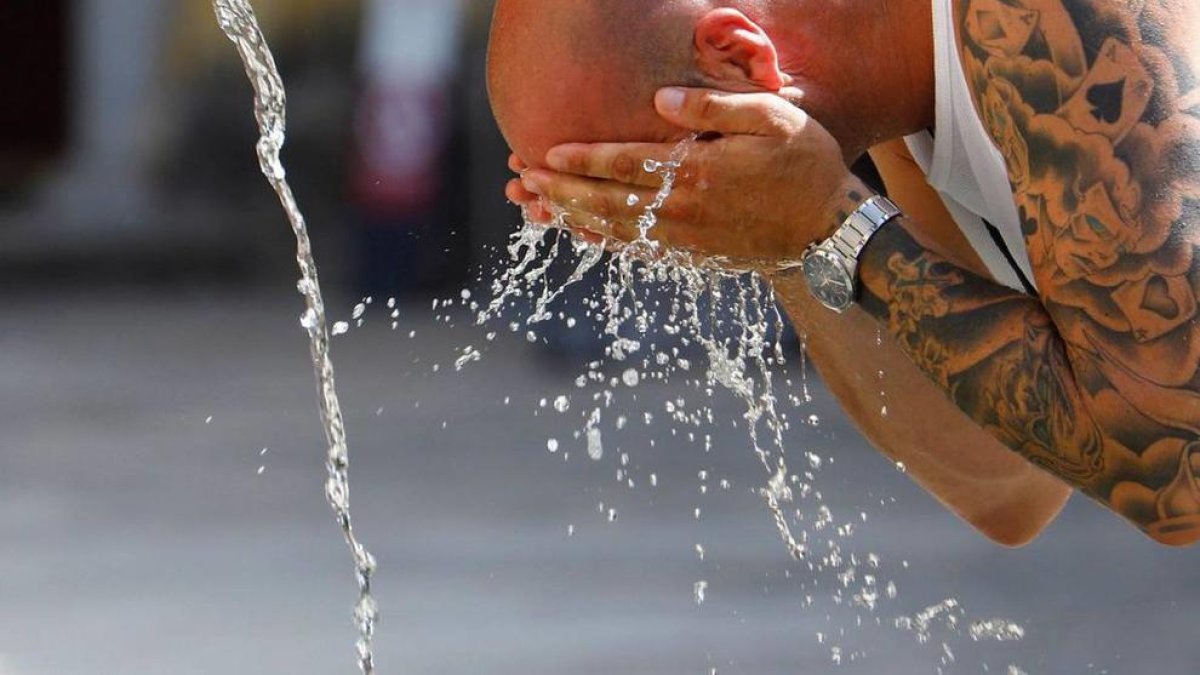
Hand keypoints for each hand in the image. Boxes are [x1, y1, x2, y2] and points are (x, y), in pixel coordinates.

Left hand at [511, 87, 871, 270]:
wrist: (832, 230)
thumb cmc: (807, 164)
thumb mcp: (772, 119)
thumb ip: (713, 108)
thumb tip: (658, 99)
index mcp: (700, 173)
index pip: (626, 165)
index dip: (583, 160)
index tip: (546, 153)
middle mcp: (685, 212)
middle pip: (608, 201)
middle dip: (561, 191)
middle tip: (523, 182)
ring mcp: (687, 240)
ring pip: (615, 230)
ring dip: (572, 218)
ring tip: (535, 207)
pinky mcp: (693, 256)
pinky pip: (637, 251)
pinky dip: (603, 242)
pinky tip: (580, 232)